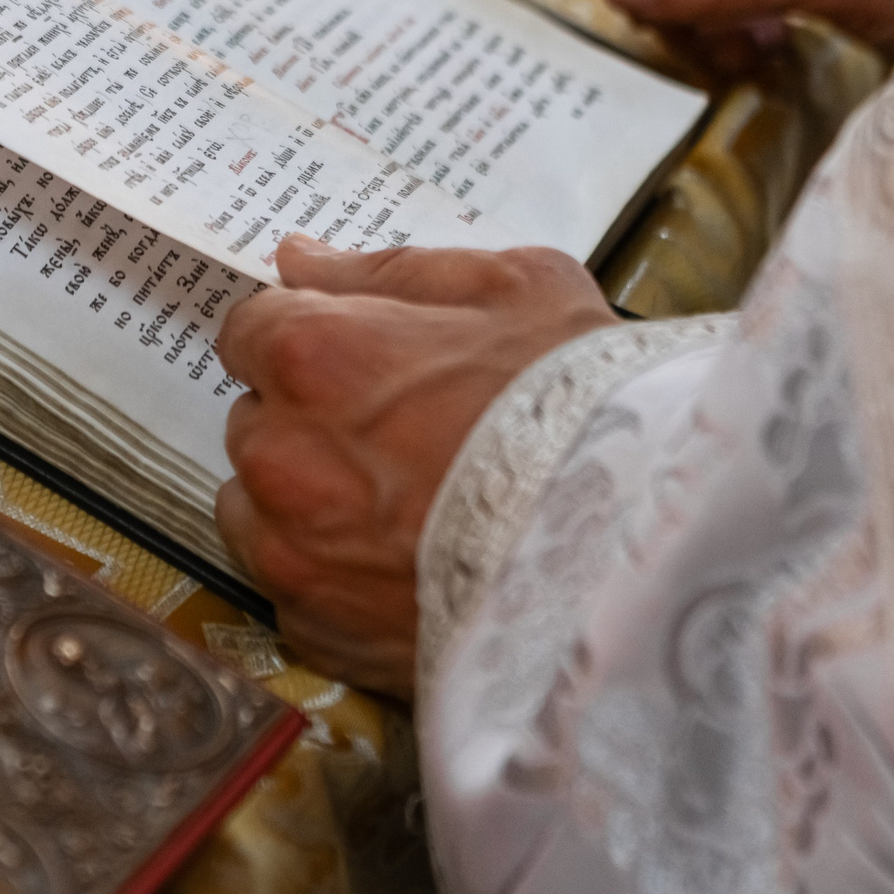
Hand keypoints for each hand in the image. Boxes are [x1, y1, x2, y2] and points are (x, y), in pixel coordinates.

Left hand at [213, 237, 616, 698]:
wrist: (643, 552)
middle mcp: (281, 457)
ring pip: (257, 513)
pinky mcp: (319, 631)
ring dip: (305, 506)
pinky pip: (297, 594)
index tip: (351, 359)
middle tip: (401, 436)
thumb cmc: (585, 406)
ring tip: (402, 508)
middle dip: (308, 423)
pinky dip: (335, 582)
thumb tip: (300, 261)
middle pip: (255, 424)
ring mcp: (294, 553)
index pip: (249, 331)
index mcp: (313, 358)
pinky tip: (406, 568)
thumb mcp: (512, 288)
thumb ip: (385, 272)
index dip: (305, 340)